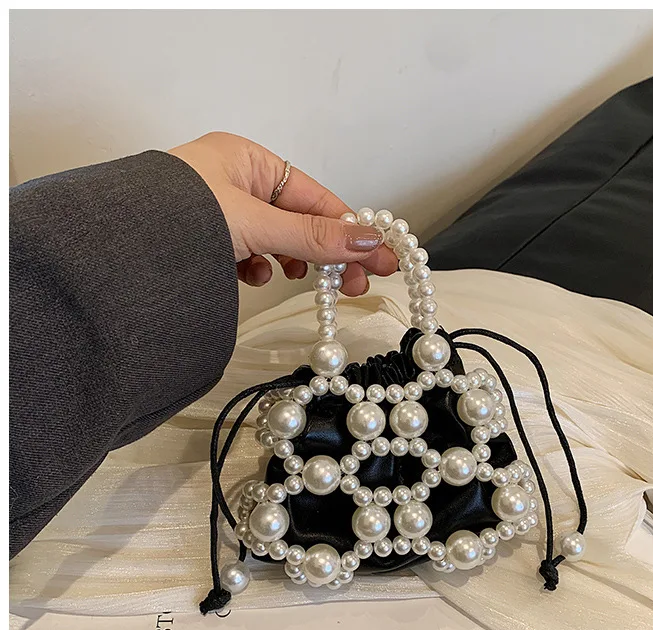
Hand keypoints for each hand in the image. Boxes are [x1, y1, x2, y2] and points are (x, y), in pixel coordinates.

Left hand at [169, 132, 397, 295]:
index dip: (350, 228)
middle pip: (299, 219)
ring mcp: (221, 211)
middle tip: (352, 285)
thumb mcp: (256, 224)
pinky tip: (254, 276)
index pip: (315, 196)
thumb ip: (312, 236)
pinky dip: (258, 268)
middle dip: (325, 252)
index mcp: (249, 161)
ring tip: (294, 277)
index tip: (378, 257)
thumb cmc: (175, 219)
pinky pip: (249, 253)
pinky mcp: (207, 240)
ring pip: (276, 239)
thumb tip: (366, 239)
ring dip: (290, 260)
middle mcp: (236, 181)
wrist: (114, 253)